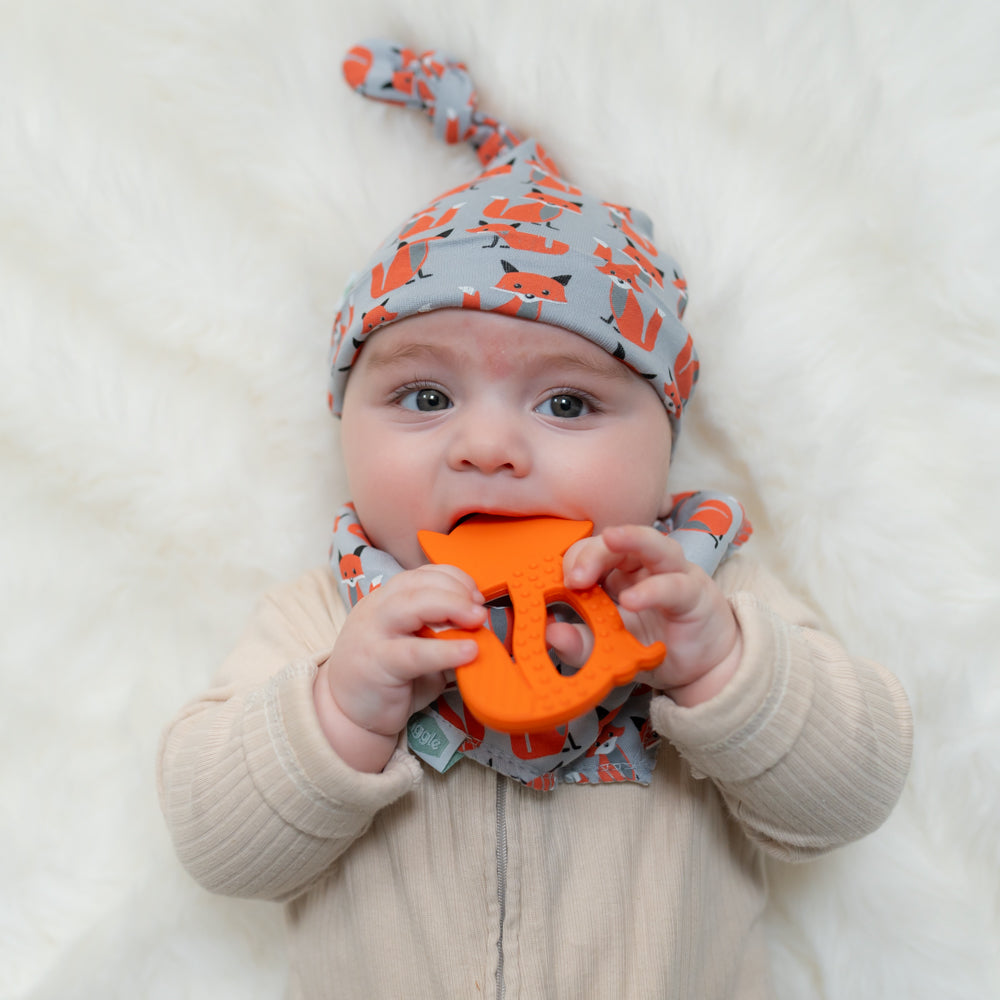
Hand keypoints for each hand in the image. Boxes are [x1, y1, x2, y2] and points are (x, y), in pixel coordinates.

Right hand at [314, 565, 485, 770]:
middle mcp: (377, 608)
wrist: (347, 714)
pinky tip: (468, 652)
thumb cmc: (387, 677)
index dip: (454, 578)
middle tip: (480, 610)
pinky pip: (414, 653)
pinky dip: (445, 651)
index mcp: (387, 598)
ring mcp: (374, 634)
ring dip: (450, 607)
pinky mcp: (377, 664)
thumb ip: (442, 633)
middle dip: (455, 590)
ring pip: (410, 606)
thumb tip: (481, 628)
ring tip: (477, 621)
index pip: (422, 574)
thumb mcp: (417, 646)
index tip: (476, 594)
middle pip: (417, 584)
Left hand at [552, 525, 741, 706]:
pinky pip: (674, 585)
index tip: (559, 584)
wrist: (704, 669)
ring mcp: (673, 575)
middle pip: (617, 542)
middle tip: (574, 576)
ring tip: (609, 539)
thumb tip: (551, 635)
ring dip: (630, 539)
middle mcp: (645, 567)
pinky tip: (632, 599)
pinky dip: (652, 589)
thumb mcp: (611, 651)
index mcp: (619, 574)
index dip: (575, 560)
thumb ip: (583, 644)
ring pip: (653, 545)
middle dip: (592, 552)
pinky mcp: (695, 593)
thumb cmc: (656, 647)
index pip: (592, 552)